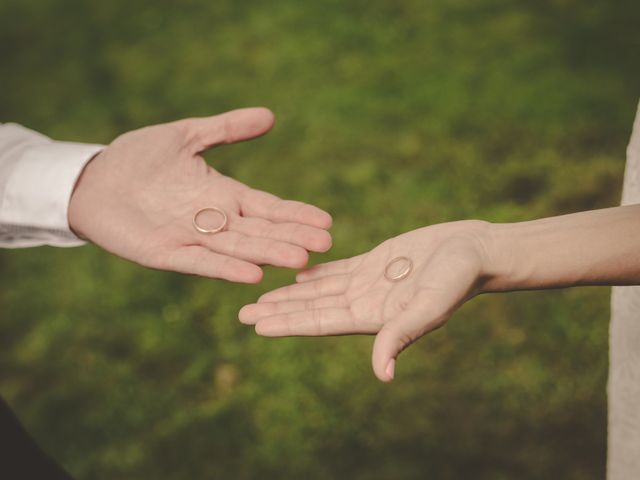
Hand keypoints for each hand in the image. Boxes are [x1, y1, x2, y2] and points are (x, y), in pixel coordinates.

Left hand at [68, 108, 331, 282]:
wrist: (93, 181)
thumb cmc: (138, 157)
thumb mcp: (185, 135)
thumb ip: (226, 129)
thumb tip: (270, 115)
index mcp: (223, 193)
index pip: (268, 206)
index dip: (296, 214)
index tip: (326, 221)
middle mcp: (215, 219)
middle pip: (261, 231)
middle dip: (292, 238)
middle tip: (326, 246)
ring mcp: (193, 238)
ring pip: (239, 248)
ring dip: (269, 255)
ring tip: (300, 261)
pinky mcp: (167, 253)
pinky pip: (201, 262)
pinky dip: (226, 269)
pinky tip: (252, 276)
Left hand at [240, 220, 493, 380]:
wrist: (473, 250)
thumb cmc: (457, 278)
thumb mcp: (429, 305)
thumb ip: (402, 334)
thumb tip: (382, 375)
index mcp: (374, 318)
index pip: (320, 322)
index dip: (288, 323)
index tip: (255, 325)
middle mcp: (366, 303)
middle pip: (312, 309)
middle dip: (278, 311)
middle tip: (241, 314)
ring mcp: (369, 283)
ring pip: (319, 290)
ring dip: (290, 294)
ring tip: (260, 297)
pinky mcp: (375, 262)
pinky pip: (337, 270)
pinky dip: (314, 273)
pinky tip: (295, 274)